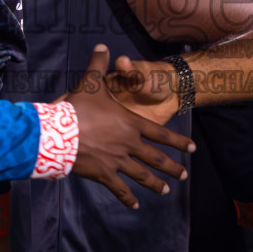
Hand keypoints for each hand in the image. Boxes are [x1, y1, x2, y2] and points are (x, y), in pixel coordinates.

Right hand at [65, 46, 192, 208]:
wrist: (60, 134)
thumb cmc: (77, 108)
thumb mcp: (90, 83)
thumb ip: (98, 64)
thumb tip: (102, 45)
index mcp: (131, 124)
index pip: (161, 134)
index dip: (178, 141)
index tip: (192, 148)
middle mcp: (129, 144)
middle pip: (156, 158)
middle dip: (172, 167)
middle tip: (184, 175)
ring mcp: (118, 161)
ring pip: (142, 175)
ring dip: (155, 184)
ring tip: (166, 190)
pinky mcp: (104, 174)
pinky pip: (119, 188)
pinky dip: (127, 198)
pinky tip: (135, 205)